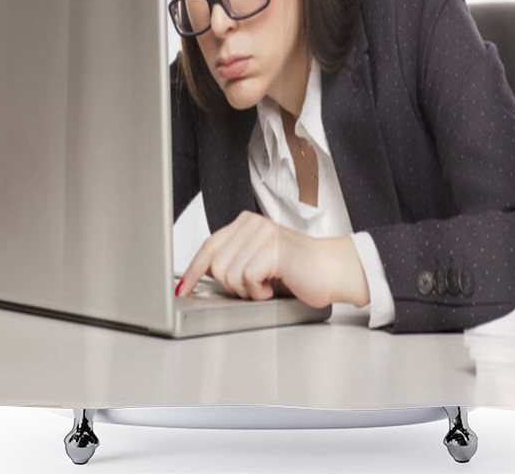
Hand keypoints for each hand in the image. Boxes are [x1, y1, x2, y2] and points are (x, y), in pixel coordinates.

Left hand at [176, 211, 370, 308]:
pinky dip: (259, 292)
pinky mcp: (273, 248)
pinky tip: (274, 286)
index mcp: (246, 223)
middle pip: (216, 265)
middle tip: (256, 286)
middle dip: (233, 286)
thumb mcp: (258, 261)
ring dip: (247, 290)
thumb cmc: (297, 271)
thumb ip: (233, 260)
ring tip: (267, 284)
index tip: (183, 289)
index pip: (209, 246)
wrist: (331, 271)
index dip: (194, 270)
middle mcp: (252, 223)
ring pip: (229, 274)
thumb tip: (203, 275)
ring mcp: (263, 233)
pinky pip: (248, 279)